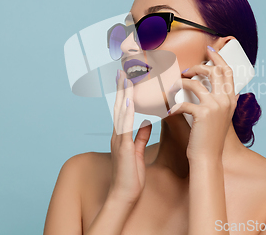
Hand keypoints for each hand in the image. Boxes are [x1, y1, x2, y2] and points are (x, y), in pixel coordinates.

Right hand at [108, 69, 151, 204]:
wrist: (124, 195)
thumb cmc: (131, 176)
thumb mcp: (138, 151)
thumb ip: (141, 135)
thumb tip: (148, 122)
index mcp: (122, 135)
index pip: (123, 109)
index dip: (125, 93)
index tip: (128, 78)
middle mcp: (118, 134)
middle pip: (119, 105)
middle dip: (121, 88)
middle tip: (123, 70)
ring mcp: (118, 139)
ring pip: (120, 111)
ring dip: (122, 94)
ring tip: (125, 77)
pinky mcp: (123, 147)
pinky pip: (124, 125)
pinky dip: (125, 112)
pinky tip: (128, 100)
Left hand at [168, 46, 239, 160]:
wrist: (208, 158)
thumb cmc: (208, 138)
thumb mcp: (219, 117)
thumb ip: (215, 100)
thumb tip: (203, 85)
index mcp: (231, 100)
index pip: (228, 72)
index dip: (218, 58)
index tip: (209, 50)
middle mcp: (226, 100)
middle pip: (214, 71)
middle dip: (198, 66)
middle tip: (186, 71)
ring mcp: (216, 106)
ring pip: (195, 83)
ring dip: (181, 83)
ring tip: (173, 88)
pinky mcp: (203, 114)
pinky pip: (184, 102)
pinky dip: (174, 106)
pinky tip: (169, 112)